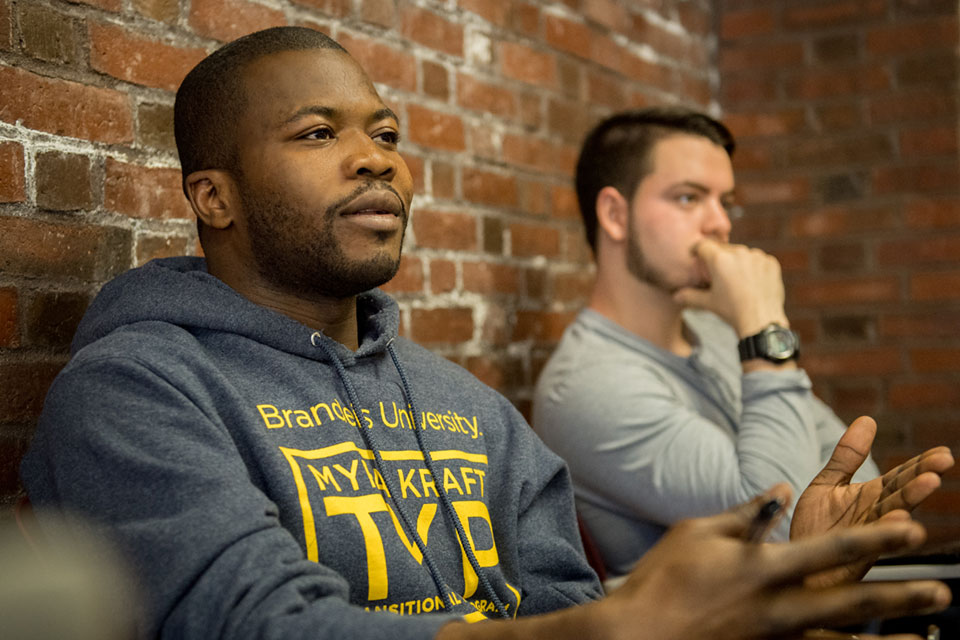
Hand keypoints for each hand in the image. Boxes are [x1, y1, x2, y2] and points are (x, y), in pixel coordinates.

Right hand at [593, 487, 949, 639]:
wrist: (637, 634)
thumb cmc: (663, 576)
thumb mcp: (698, 531)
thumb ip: (747, 513)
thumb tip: (781, 487)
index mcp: (762, 568)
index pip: (830, 548)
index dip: (875, 537)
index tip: (912, 528)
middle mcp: (777, 607)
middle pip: (850, 602)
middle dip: (899, 597)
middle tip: (942, 594)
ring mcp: (773, 638)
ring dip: (887, 639)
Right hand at [673, 238, 787, 337]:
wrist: (761, 321)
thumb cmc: (732, 311)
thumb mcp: (707, 303)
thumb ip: (689, 296)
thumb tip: (675, 296)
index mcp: (719, 259)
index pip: (703, 245)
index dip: (697, 250)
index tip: (696, 255)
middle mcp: (738, 252)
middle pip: (723, 249)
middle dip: (719, 258)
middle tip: (718, 273)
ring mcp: (757, 256)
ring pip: (742, 254)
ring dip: (738, 262)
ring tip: (737, 280)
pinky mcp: (771, 262)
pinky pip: (758, 260)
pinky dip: (754, 267)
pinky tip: (753, 281)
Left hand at [791, 416, 954, 586]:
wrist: (791, 562)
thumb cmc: (814, 527)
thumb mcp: (828, 484)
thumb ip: (847, 456)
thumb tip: (868, 419)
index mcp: (870, 497)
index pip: (900, 477)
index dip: (920, 465)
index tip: (943, 453)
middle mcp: (873, 516)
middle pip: (901, 494)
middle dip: (921, 479)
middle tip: (942, 464)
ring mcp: (865, 536)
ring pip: (891, 517)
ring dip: (910, 501)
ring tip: (927, 484)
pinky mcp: (851, 554)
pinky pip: (870, 543)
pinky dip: (884, 532)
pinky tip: (895, 519)